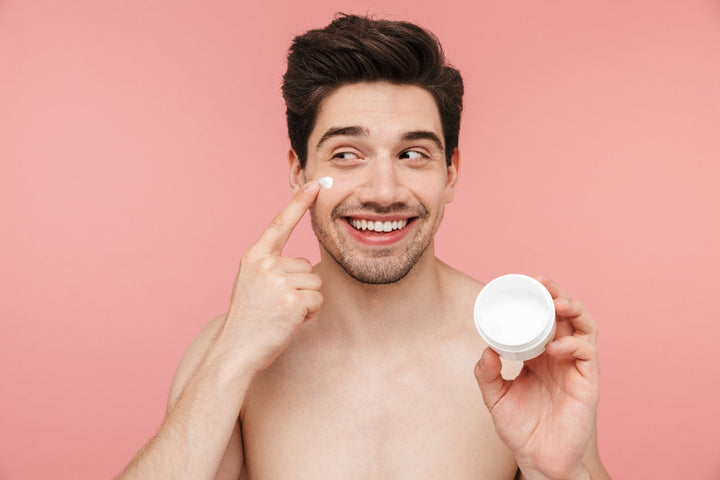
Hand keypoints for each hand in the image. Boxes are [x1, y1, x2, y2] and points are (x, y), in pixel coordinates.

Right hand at [216, 180, 323, 372]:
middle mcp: (265, 265)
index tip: (315, 184)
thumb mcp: (253, 285)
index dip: (299, 203)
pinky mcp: (291, 301)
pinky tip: (289, 322)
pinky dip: (309, 314)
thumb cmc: (249, 321)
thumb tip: (305, 266)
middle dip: (301, 288)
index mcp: (254, 258)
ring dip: (306, 302)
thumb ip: (273, 269)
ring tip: (282, 315)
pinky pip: (317, 301)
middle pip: (307, 266)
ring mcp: (278, 282)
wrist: (235, 350)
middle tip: (278, 307)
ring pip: (315, 284)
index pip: (279, 225)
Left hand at [474, 276, 599, 479]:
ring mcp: (576, 368)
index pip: (544, 317)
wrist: (538, 460)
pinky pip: (587, 354)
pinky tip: (555, 347)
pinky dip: (573, 344)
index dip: (538, 298)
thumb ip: (487, 374)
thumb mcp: (495, 397)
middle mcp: (560, 356)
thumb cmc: (520, 429)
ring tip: (556, 303)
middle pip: (566, 315)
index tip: (524, 282)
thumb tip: (486, 350)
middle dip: (557, 294)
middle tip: (541, 283)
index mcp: (540, 355)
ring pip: (584, 327)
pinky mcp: (588, 383)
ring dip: (574, 309)